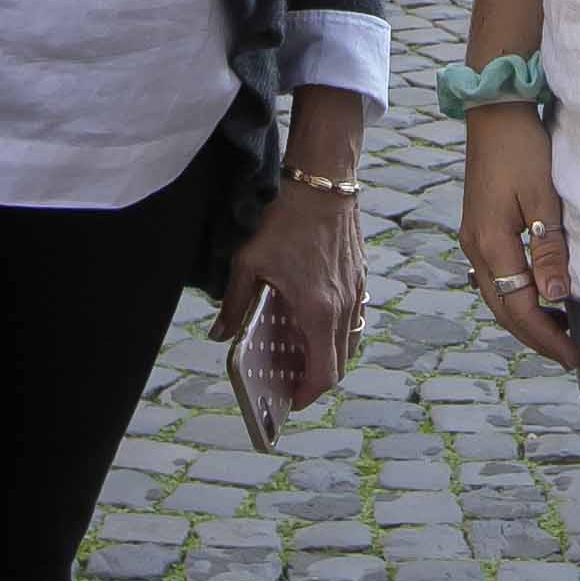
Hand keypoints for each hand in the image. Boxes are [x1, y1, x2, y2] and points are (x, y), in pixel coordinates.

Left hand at [215, 180, 361, 418]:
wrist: (322, 180)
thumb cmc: (285, 219)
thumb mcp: (249, 263)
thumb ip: (235, 305)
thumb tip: (219, 336)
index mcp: (318, 311)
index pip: (324, 373)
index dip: (307, 394)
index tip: (288, 400)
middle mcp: (343, 307)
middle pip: (339, 364)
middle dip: (315, 380)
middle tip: (289, 382)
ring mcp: (356, 292)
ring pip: (349, 342)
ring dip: (328, 356)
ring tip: (299, 355)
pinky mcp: (360, 277)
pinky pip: (354, 318)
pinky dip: (337, 331)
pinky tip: (313, 321)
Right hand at [457, 107, 578, 370]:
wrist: (494, 111)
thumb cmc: (523, 148)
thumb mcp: (544, 197)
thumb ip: (550, 249)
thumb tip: (556, 297)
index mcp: (491, 243)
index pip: (519, 307)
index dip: (546, 335)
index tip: (574, 355)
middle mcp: (475, 247)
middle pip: (503, 309)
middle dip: (535, 336)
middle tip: (569, 354)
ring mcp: (472, 238)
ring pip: (497, 296)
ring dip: (525, 318)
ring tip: (559, 331)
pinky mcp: (478, 228)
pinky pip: (496, 277)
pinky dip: (516, 296)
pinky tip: (539, 296)